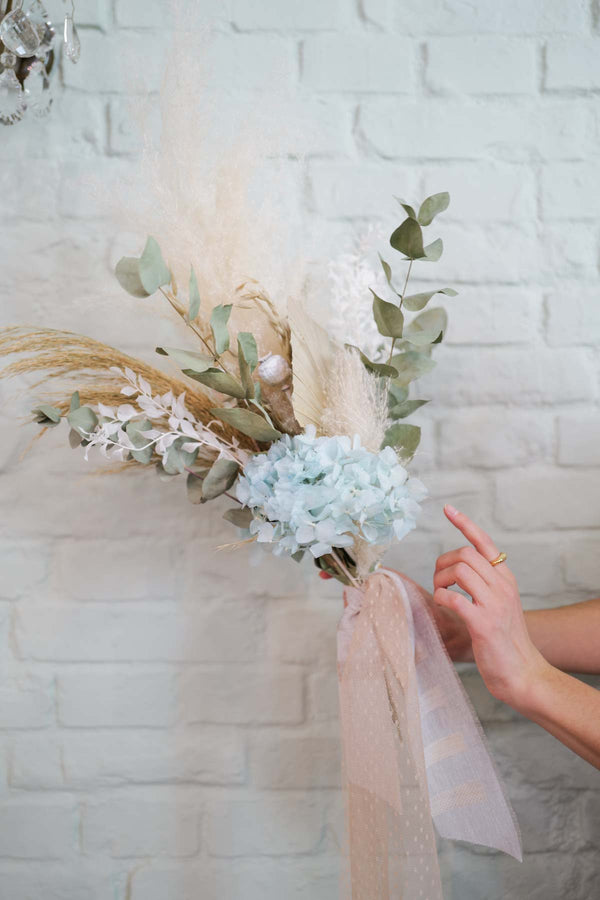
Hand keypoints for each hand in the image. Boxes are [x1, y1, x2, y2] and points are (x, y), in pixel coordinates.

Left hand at [433, 505, 549, 709]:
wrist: (523, 673)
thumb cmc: (505, 640)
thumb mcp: (499, 603)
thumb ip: (483, 584)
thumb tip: (457, 569)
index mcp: (505, 579)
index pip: (485, 542)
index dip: (465, 523)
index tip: (448, 509)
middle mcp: (502, 587)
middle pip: (466, 554)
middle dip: (443, 563)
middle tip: (439, 581)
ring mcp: (494, 605)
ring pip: (460, 570)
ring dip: (441, 579)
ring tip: (441, 593)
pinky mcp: (483, 624)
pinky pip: (454, 598)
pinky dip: (442, 597)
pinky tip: (444, 605)